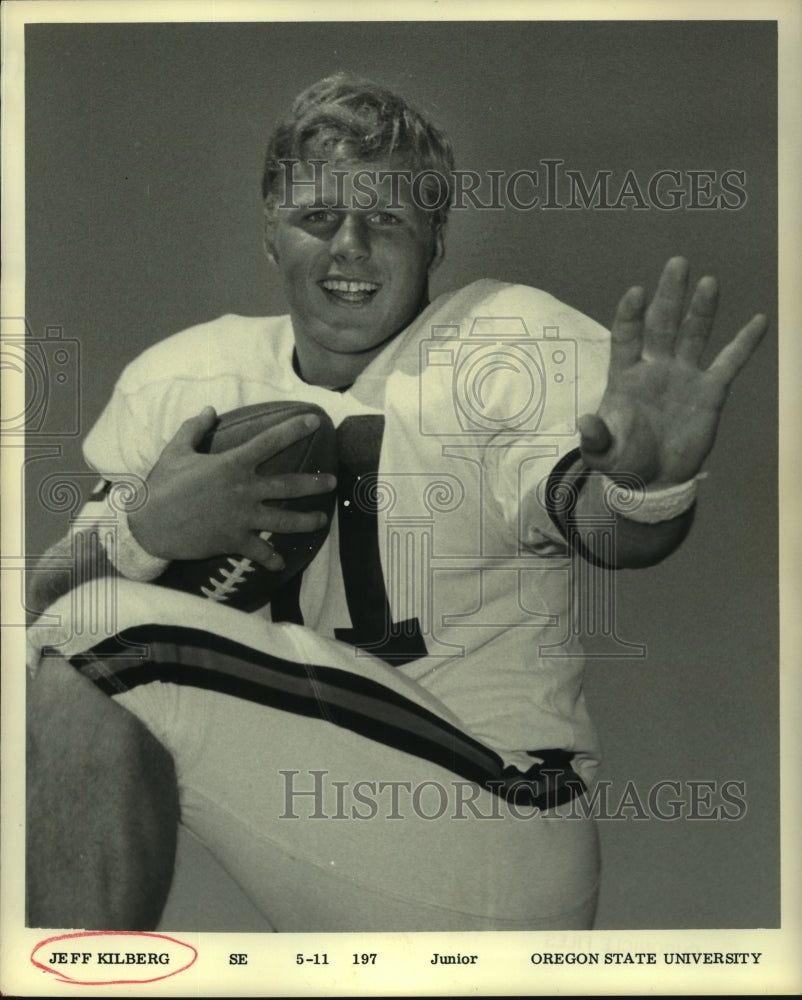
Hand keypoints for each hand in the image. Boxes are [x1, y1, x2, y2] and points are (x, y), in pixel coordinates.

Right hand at [128, 406, 335, 568]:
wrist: (148, 526)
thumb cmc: (161, 486)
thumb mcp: (176, 451)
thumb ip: (194, 428)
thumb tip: (209, 409)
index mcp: (232, 464)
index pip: (270, 442)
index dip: (294, 429)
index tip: (315, 421)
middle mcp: (244, 490)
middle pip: (289, 485)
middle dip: (315, 483)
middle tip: (333, 482)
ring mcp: (242, 517)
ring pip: (284, 520)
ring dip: (306, 521)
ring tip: (322, 520)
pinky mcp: (234, 541)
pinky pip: (260, 551)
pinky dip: (272, 559)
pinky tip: (281, 562)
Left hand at [578, 256, 767, 486]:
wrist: (655, 479)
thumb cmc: (624, 460)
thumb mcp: (603, 453)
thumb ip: (596, 437)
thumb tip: (584, 422)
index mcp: (625, 376)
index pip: (626, 338)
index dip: (630, 316)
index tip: (636, 292)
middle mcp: (655, 367)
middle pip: (662, 325)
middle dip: (669, 296)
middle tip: (677, 264)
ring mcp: (684, 375)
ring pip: (693, 335)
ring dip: (701, 309)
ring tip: (709, 282)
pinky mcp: (710, 391)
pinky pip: (729, 362)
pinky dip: (744, 343)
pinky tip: (758, 319)